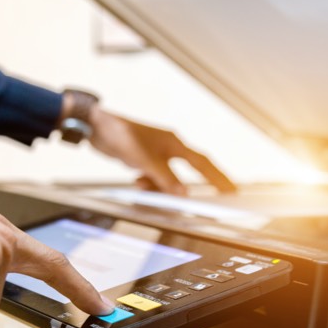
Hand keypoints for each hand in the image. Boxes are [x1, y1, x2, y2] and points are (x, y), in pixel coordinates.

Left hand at [88, 107, 236, 194]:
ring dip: (158, 186)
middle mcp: (168, 148)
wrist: (96, 127)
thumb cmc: (120, 134)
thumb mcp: (144, 161)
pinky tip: (137, 180)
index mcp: (174, 144)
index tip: (231, 189)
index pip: (202, 163)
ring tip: (143, 184)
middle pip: (188, 171)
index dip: (218, 177)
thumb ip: (164, 178)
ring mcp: (156, 153)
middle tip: (203, 200)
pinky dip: (148, 182)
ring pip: (166, 177)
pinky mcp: (144, 158)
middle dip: (188, 187)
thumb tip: (182, 194)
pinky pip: (153, 176)